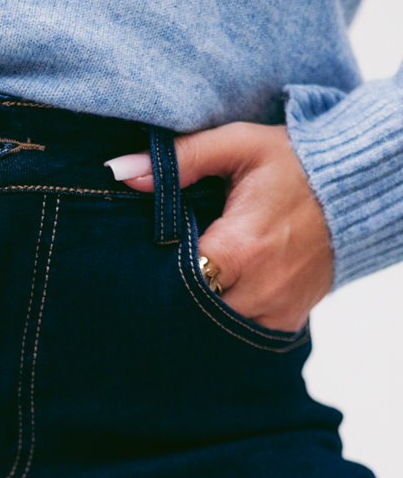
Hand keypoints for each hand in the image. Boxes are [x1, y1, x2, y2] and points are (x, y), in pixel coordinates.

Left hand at [104, 123, 332, 332]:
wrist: (357, 189)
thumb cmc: (295, 163)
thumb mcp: (238, 146)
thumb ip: (180, 159)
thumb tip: (120, 171)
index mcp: (239, 249)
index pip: (175, 281)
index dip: (155, 273)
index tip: (145, 259)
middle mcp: (258, 290)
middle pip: (191, 310)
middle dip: (172, 294)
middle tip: (162, 273)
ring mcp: (274, 311)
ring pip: (213, 326)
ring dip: (199, 307)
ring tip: (193, 279)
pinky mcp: (287, 322)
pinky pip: (243, 331)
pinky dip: (227, 314)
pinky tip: (222, 290)